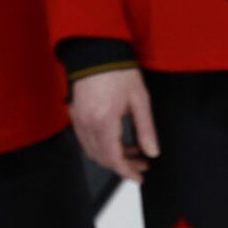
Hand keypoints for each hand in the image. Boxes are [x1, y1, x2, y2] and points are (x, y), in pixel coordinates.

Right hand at [69, 67, 158, 181]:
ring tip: (134, 150)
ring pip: (93, 150)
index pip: (113, 158)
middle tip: (142, 163)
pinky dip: (102, 145)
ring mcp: (78, 119)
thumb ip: (146, 128)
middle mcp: (87, 123)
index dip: (127, 172)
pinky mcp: (75, 114)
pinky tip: (118, 139)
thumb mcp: (140, 99)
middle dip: (123, 165)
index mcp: (104, 121)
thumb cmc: (119, 71)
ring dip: (112, 155)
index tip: (139, 177)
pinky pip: (86, 139)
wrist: (97, 51)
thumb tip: (152, 151)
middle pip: (102, 158)